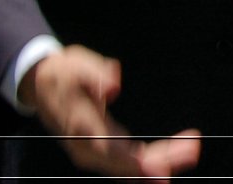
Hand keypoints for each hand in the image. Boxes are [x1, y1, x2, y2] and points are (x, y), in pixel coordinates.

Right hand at [20, 46, 200, 178]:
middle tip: (191, 152)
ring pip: (126, 166)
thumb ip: (96, 73)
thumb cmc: (62, 73)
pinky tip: (168, 163)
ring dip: (159, 162)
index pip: (112, 151)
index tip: (162, 167)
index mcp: (80, 127)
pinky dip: (146, 164)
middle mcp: (85, 146)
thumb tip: (114, 83)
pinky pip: (124, 161)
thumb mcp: (77, 64)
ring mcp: (91, 149)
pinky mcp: (99, 146)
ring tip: (189, 153)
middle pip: (124, 163)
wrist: (40, 83)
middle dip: (159, 162)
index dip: (137, 163)